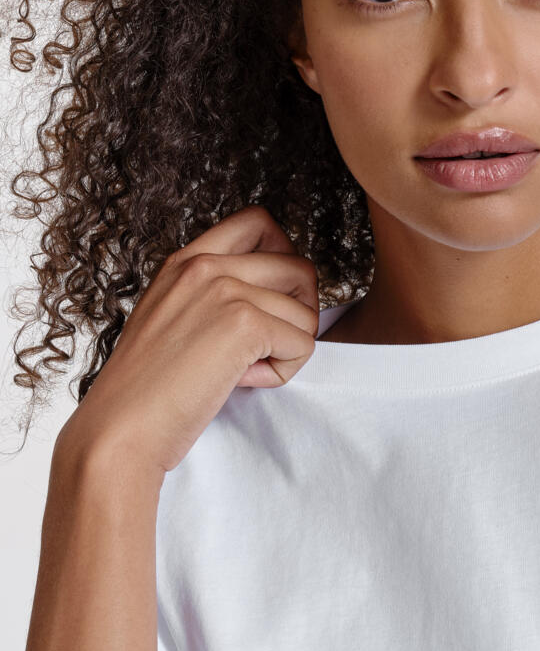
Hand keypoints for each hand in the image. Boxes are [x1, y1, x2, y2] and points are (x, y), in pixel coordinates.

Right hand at [58, 204, 320, 478]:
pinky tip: (243, 382)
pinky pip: (303, 345)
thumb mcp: (171, 318)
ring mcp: (225, 290)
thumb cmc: (147, 389)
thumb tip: (274, 301)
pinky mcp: (244, 324)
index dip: (284, 258)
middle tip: (269, 345)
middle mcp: (206, 265)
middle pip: (299, 266)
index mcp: (186, 260)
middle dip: (300, 311)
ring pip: (307, 312)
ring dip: (289, 349)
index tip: (271, 299)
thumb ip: (211, 297)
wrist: (121, 428)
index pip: (259, 223)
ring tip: (245, 371)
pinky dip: (284, 372)